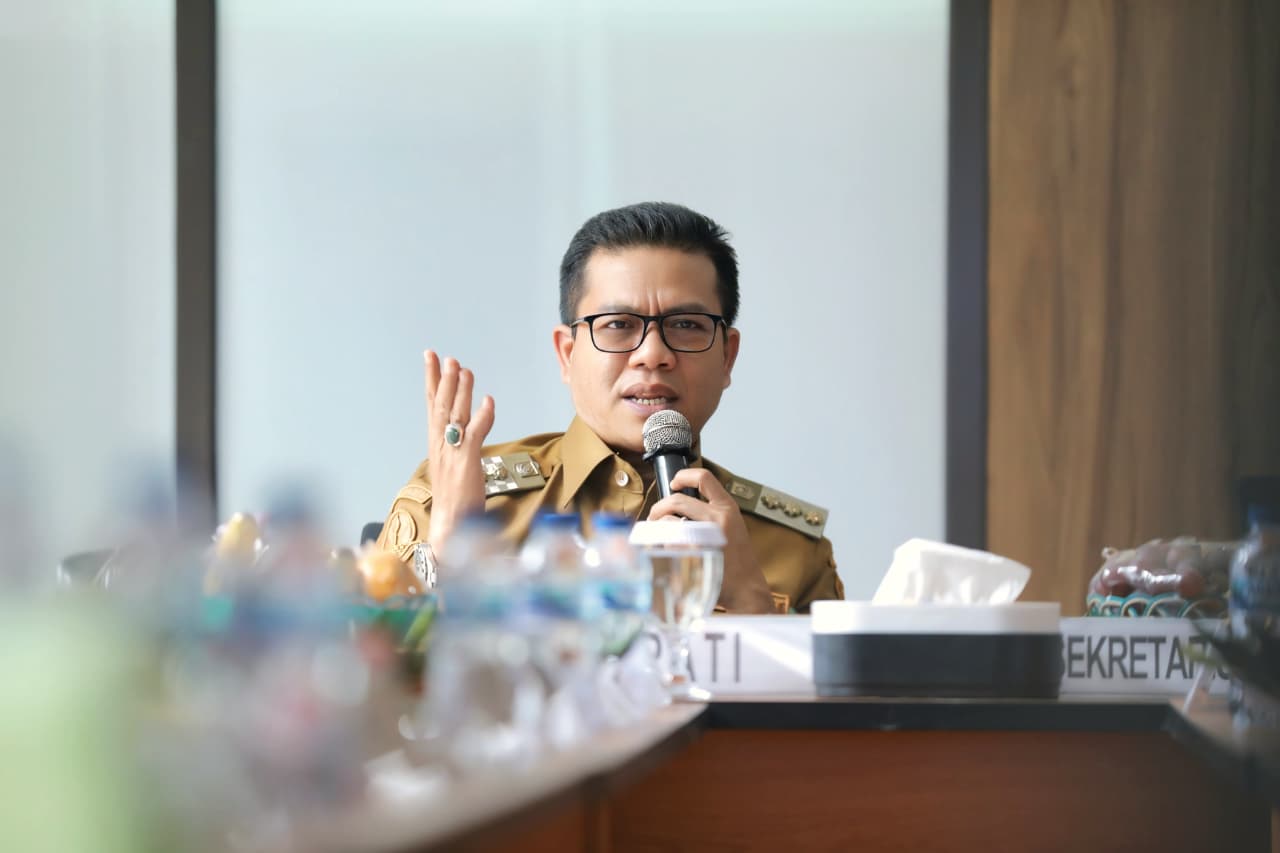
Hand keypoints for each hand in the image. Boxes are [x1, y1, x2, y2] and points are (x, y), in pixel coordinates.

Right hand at [423, 350, 494, 549]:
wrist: (450, 524)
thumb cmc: (454, 498)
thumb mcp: (453, 465)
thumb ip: (456, 444)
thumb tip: (464, 429)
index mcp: (436, 443)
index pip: (432, 404)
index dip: (432, 380)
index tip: (431, 358)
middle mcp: (441, 444)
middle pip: (441, 404)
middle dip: (444, 379)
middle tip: (448, 358)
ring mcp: (452, 452)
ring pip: (456, 414)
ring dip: (461, 391)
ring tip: (466, 370)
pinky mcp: (467, 461)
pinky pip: (475, 433)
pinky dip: (482, 416)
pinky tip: (488, 401)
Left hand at [647, 468, 773, 613]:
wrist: (746, 587)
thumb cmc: (736, 560)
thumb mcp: (731, 526)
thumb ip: (710, 513)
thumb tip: (677, 505)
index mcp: (728, 507)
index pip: (704, 477)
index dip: (684, 476)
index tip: (674, 483)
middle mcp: (718, 517)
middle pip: (677, 500)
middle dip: (659, 507)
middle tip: (655, 516)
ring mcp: (706, 534)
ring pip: (669, 520)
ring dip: (658, 526)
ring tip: (658, 535)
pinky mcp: (696, 552)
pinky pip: (668, 541)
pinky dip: (662, 544)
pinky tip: (666, 550)